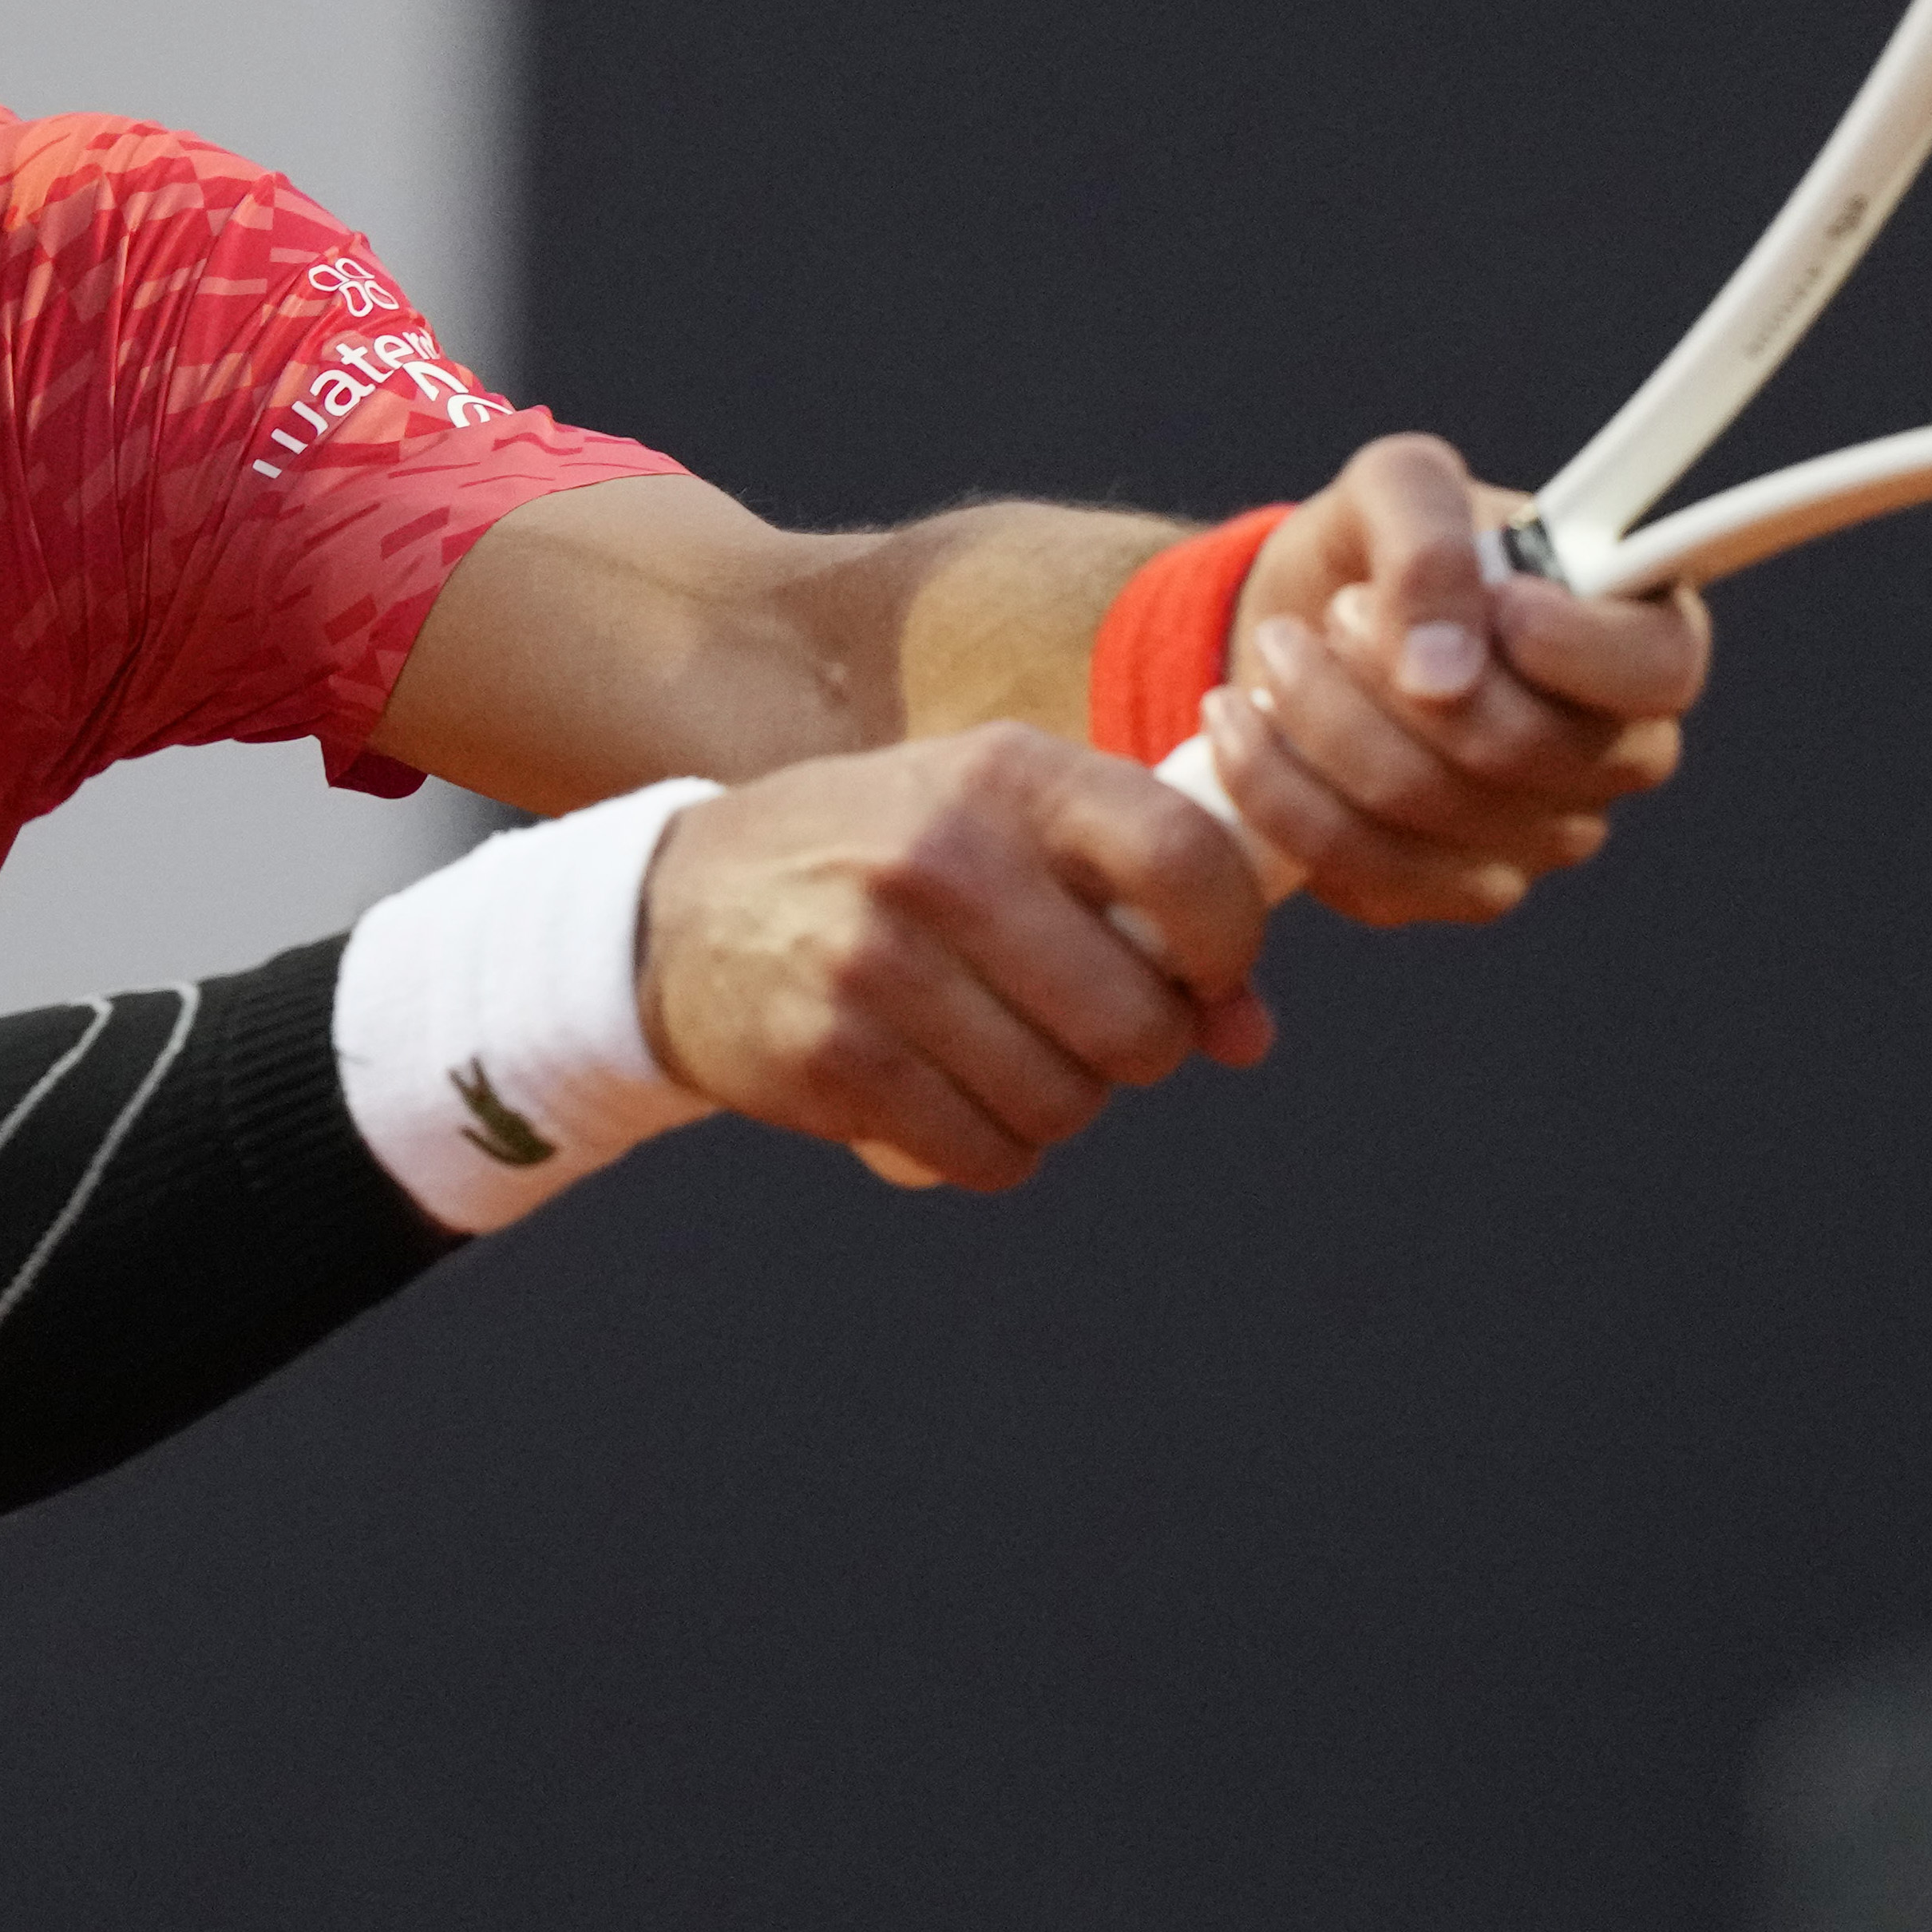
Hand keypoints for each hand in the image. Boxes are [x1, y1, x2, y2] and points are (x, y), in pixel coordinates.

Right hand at [637, 724, 1273, 1191]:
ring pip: (1065, 1103)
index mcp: (1006, 776)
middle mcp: (942, 858)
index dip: (1229, 943)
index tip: (1205, 974)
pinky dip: (991, 1148)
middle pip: (1135, 1021)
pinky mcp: (831, 1057)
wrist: (682, 907)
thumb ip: (1139, 903)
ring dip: (1058, 1103)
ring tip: (1006, 1055)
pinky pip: (986, 1155)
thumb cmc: (884, 860)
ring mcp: (878, 961)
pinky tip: (951, 1098)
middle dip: (1139, 1048)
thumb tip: (1248, 1037)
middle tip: (1090, 1028)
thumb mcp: (1002, 826)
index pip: (1185, 859)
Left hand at [1196, 433, 1710, 926]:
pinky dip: (1278, 789)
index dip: (1571, 646)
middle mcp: (1610, 755)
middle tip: (1336, 611)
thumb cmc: (1384, 549)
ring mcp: (1537, 838)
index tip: (1494, 597)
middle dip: (1391, 672)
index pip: (1658, 671)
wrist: (1299, 622)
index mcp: (1640, 641)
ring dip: (1320, 720)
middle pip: (1518, 750)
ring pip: (1424, 809)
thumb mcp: (1400, 486)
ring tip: (1278, 653)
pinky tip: (1242, 725)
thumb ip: (1432, 539)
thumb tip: (1441, 670)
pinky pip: (1364, 869)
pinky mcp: (1445, 890)